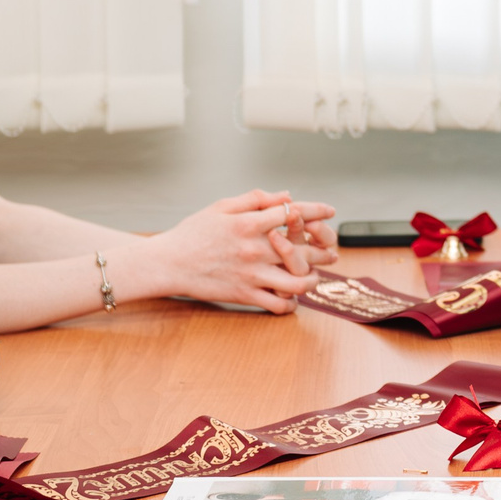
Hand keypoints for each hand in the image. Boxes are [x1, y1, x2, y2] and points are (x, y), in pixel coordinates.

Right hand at [117, 190, 338, 312]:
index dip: (316, 210)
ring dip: (312, 279)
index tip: (330, 211)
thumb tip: (285, 196)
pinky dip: (291, 302)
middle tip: (332, 250)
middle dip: (324, 249)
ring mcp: (251, 274)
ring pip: (297, 281)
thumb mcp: (221, 207)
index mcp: (248, 223)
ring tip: (315, 276)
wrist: (168, 263)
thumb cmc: (193, 233)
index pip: (293, 213)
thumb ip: (255, 199)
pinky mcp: (245, 294)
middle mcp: (254, 249)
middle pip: (303, 248)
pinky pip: (278, 303)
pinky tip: (292, 297)